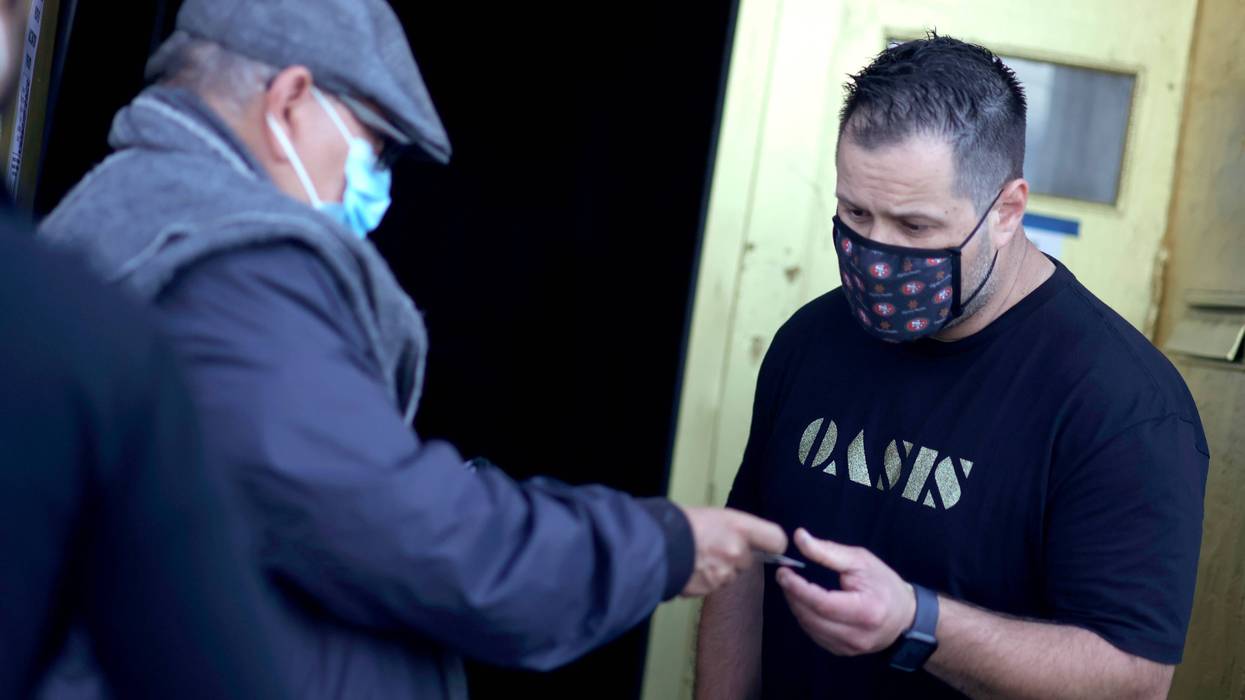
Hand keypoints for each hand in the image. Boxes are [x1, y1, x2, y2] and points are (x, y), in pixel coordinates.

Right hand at [679, 506, 786, 596]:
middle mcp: (737, 552)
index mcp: (739, 527)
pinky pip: (713, 585)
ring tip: (697, 556)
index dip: (773, 545)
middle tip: (714, 547)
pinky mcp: (710, 589)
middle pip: (748, 561)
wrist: (654, 543)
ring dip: (719, 570)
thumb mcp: (713, 515)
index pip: (776, 540)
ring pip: (730, 575)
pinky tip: (690, 568)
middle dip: (735, 558)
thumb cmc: (678, 523)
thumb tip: (740, 536)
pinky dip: (704, 579)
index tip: (767, 546)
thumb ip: (733, 528)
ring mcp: (724, 573)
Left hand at [775, 528, 916, 655]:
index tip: (783, 572)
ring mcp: (849, 648)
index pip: (823, 603)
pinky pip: (815, 634)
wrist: (905, 617)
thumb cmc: (884, 584)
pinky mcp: (843, 652)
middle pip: (812, 617)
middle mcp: (857, 635)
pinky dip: (805, 617)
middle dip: (793, 595)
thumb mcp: (860, 560)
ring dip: (796, 605)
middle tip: (784, 576)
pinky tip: (805, 602)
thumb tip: (799, 537)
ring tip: (793, 586)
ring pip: (810, 627)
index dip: (798, 588)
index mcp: (866, 611)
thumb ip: (828, 551)